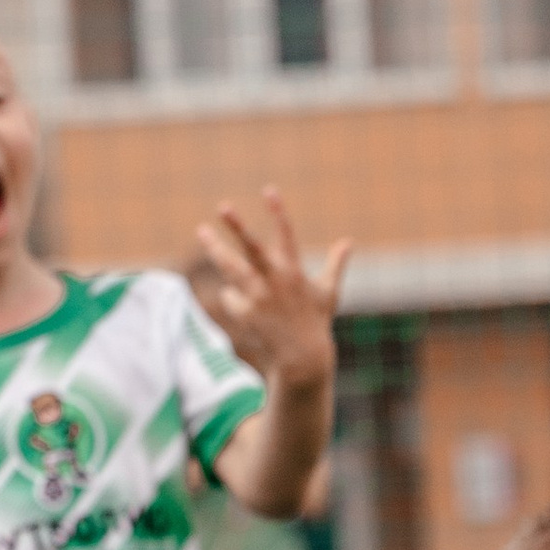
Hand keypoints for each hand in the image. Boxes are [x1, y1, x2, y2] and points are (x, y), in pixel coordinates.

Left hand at [189, 187, 349, 393]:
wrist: (302, 359)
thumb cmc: (316, 322)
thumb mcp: (328, 292)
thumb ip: (336, 264)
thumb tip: (348, 243)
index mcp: (295, 271)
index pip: (286, 234)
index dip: (278, 211)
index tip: (269, 190)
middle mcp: (275, 281)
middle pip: (252, 248)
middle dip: (238, 227)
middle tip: (223, 206)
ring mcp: (259, 297)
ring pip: (231, 268)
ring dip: (215, 249)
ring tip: (202, 231)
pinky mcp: (246, 314)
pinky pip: (230, 296)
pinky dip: (235, 298)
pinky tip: (247, 308)